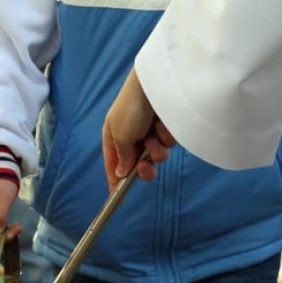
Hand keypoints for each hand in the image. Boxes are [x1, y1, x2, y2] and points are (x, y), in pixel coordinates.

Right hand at [102, 69, 175, 189]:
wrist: (156, 83)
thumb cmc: (132, 106)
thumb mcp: (121, 134)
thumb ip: (122, 156)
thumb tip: (122, 172)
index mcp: (114, 136)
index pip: (113, 165)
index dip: (115, 182)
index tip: (118, 199)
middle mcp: (132, 136)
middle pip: (138, 166)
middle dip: (144, 168)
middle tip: (146, 166)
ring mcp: (150, 132)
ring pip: (156, 157)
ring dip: (156, 149)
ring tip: (154, 134)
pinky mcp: (166, 128)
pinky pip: (168, 144)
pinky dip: (166, 137)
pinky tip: (163, 124)